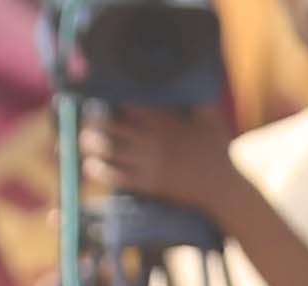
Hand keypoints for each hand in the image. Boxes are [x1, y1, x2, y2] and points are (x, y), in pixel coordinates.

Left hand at [83, 97, 245, 218]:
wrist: (222, 188)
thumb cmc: (217, 151)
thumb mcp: (211, 118)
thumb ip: (199, 96)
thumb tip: (199, 75)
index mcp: (163, 120)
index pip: (129, 103)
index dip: (110, 98)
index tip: (98, 94)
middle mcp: (152, 139)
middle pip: (112, 125)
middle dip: (94, 121)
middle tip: (85, 119)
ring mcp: (148, 162)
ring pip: (110, 150)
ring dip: (92, 145)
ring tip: (84, 140)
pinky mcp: (148, 184)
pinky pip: (117, 177)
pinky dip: (101, 171)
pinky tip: (90, 165)